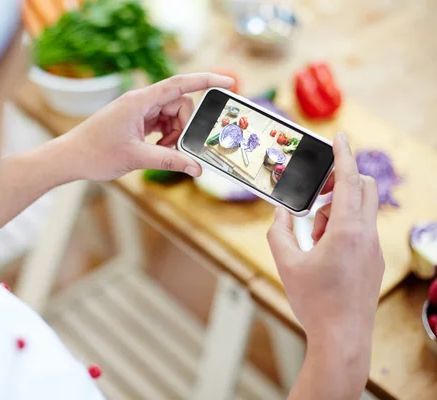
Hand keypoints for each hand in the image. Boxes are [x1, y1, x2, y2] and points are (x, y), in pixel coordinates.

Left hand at [64, 73, 234, 180]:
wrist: (70, 158)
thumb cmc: (96, 153)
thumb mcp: (137, 158)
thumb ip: (169, 161)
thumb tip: (197, 168)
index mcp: (140, 101)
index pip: (180, 84)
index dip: (206, 81)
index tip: (228, 82)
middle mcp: (140, 101)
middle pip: (179, 104)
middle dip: (184, 126)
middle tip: (176, 148)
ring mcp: (138, 111)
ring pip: (171, 116)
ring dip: (174, 134)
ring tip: (162, 152)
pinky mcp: (135, 121)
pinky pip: (161, 123)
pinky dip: (165, 137)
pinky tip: (158, 151)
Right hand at [267, 132, 384, 344]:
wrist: (343, 337)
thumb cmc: (315, 301)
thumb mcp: (286, 262)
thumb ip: (279, 230)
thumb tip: (280, 212)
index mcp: (347, 231)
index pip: (349, 180)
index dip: (344, 155)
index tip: (342, 136)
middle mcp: (366, 235)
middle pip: (363, 190)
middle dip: (340, 185)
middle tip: (317, 199)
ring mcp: (374, 248)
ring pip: (359, 212)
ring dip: (336, 213)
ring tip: (313, 239)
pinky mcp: (374, 260)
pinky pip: (360, 231)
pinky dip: (341, 230)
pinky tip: (323, 252)